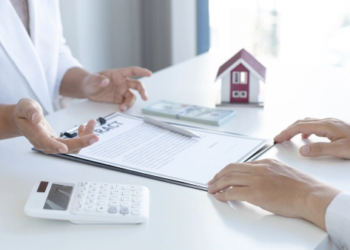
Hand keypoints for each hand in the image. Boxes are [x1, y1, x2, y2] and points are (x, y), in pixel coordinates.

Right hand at [13, 98, 98, 153]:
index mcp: (35, 134)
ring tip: (92, 122)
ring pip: (73, 147)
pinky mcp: (59, 143)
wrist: (23, 120)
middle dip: (82, 143)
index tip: (64, 148)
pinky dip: (82, 136)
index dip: (55, 146)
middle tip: (95, 137)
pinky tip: (84, 126)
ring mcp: (53, 145)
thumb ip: (30, 111)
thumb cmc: (24, 112)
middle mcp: (45, 143)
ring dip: (85, 137)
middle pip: (66, 148)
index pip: (45, 142)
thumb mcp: (25, 106)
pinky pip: (73, 144)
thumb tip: (36, 118)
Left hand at [82, 67, 151, 110]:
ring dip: (130, 102)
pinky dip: (126, 106)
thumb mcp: (92, 79)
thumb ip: (99, 79)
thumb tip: (106, 81)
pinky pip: (126, 103)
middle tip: (145, 98)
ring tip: (123, 108)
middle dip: (142, 91)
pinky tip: (121, 108)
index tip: (149, 74)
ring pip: (132, 96)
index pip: (133, 71)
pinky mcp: (119, 99)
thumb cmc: (90, 81)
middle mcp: (123, 82)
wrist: (87, 90)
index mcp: (118, 74)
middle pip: (137, 85)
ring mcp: (122, 91)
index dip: (142, 71)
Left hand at [208, 159, 339, 229]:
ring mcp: (257, 180)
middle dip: (218, 175)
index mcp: (266, 162)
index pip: (241, 164)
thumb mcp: (283, 172)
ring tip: (211, 189)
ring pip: (229, 178)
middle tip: (212, 181)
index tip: (223, 175)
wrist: (311, 195)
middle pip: (231, 168)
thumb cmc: (302, 187)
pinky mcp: (256, 193)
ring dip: (217, 184)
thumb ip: (269, 172)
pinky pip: (233, 192)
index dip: (229, 170)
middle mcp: (259, 168)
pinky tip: (220, 196)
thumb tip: (258, 179)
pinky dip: (223, 194)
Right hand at [274, 118, 349, 157]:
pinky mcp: (335, 127)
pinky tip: (307, 137)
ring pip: (308, 122)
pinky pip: (315, 125)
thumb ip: (320, 149)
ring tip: (289, 137)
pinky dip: (305, 130)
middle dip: (288, 130)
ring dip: (295, 128)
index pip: (300, 126)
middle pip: (301, 122)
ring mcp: (332, 123)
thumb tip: (302, 150)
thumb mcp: (341, 150)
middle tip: (279, 138)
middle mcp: (328, 122)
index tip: (277, 138)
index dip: (286, 132)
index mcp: (327, 126)